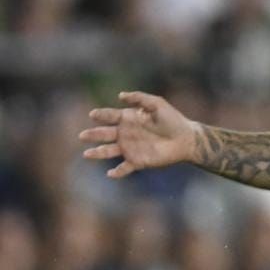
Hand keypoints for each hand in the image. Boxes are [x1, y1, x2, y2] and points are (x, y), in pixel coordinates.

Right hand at [78, 91, 198, 178]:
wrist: (186, 139)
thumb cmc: (173, 120)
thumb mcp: (157, 104)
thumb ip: (139, 98)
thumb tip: (120, 95)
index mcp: (128, 119)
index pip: (110, 116)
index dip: (101, 115)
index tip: (93, 115)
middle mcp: (126, 133)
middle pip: (104, 134)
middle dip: (93, 135)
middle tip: (82, 136)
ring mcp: (130, 148)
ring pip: (109, 151)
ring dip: (98, 153)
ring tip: (87, 154)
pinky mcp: (138, 161)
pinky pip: (124, 168)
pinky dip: (117, 172)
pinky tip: (110, 173)